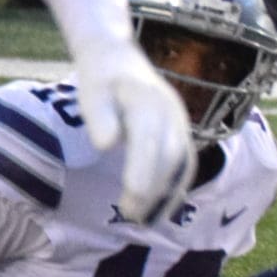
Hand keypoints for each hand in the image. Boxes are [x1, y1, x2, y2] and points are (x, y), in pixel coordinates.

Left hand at [78, 49, 192, 224]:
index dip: (143, 168)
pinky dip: (176, 185)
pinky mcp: (180, 130)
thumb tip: (107, 145)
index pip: (148, 139)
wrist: (119, 57)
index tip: (132, 195)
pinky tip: (162, 206)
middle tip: (131, 216)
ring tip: (147, 219)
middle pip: (169, 154)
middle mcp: (170, 112)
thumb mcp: (91, 93)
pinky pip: (184, 160)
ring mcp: (179, 121)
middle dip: (154, 187)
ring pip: (181, 160)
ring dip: (167, 191)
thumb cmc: (100, 79)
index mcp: (147, 101)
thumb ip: (99, 117)